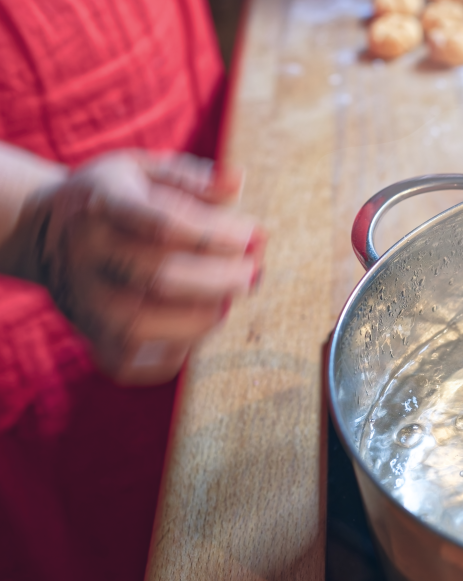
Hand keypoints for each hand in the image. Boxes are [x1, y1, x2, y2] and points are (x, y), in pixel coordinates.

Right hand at [10, 150, 264, 384]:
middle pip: (160, 276)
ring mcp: (85, 299)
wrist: (42, 230)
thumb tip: (238, 181)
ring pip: (143, 323)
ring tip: (227, 304)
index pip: (164, 223)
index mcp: (104, 204)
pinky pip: (129, 362)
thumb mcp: (146, 170)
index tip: (254, 235)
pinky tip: (193, 333)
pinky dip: (169, 356)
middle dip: (219, 278)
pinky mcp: (89, 335)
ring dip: (199, 318)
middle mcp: (88, 254)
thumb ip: (194, 178)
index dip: (216, 234)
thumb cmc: (115, 197)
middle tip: (253, 273)